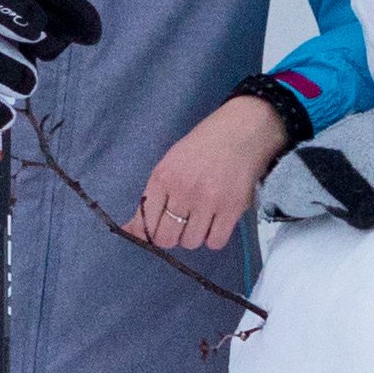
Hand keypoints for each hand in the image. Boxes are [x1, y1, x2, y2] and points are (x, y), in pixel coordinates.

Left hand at [130, 95, 287, 252]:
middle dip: (171, 237)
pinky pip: (215, 242)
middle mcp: (183, 191)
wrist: (243, 130)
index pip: (145, 222)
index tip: (156, 232)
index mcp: (163, 177)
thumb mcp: (171, 163)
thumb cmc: (205, 145)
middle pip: (166, 238)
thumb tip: (130, 229)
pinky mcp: (232, 208)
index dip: (148, 234)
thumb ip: (153, 196)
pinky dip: (214, 237)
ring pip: (191, 242)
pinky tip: (216, 222)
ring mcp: (208, 201)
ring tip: (202, 219)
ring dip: (194, 236)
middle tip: (181, 225)